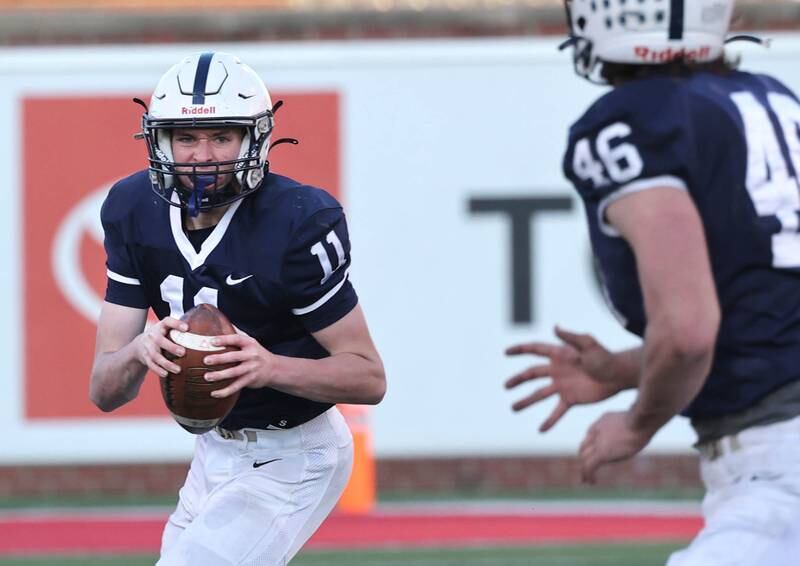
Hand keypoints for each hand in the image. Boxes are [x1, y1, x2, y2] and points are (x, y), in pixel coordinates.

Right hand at [137, 317, 187, 376]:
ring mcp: (148, 347)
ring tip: (178, 370)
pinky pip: (151, 365)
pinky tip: (167, 374)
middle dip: (171, 347)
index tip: (187, 328)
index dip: (176, 324)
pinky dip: (158, 370)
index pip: (168, 321)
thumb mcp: (168, 329)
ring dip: (167, 363)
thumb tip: (209, 330)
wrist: (139, 344)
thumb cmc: (162, 336)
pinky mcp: (145, 358)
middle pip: (160, 340)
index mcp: (161, 326)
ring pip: (156, 355)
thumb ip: (182, 330)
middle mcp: (153, 335)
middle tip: (183, 352)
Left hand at [202, 328, 275, 397]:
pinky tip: (214, 393)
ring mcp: (251, 369)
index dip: (224, 340)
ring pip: (234, 373)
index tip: (211, 341)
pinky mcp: (250, 380)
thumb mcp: (250, 341)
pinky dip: (225, 391)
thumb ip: (236, 333)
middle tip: (206, 360)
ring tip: (207, 377)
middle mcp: (251, 355)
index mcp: (249, 344)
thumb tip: (221, 322)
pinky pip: (236, 386)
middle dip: (220, 358)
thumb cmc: (257, 353)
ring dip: (220, 375)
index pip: (236, 339)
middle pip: (234, 357)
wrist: (274, 368)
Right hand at [504, 326, 620, 431]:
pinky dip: (549, 420)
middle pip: (532, 374)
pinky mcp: (570, 399)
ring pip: (539, 394)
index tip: (506, 352)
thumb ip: (571, 337)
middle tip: (506, 386)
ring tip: (513, 408)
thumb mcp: (589, 344)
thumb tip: (555, 328)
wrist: (619, 375)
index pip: (535, 350)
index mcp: (559, 355)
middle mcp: (556, 370)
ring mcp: (562, 386)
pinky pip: (556, 411)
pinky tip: (541, 429)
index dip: (520, 350)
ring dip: (526, 401)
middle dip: (518, 379)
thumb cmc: (605, 357)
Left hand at [578, 410, 653, 483]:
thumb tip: (641, 427)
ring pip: (585, 458)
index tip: (593, 453)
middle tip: (584, 466)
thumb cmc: (644, 420)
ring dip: (584, 469)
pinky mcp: (601, 453)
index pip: (591, 434)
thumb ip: (631, 424)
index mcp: (603, 421)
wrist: (640, 422)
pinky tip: (591, 482)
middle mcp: (597, 431)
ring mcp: (598, 442)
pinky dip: (588, 474)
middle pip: (585, 446)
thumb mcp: (634, 419)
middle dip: (584, 457)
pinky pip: (589, 466)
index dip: (591, 444)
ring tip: (585, 479)